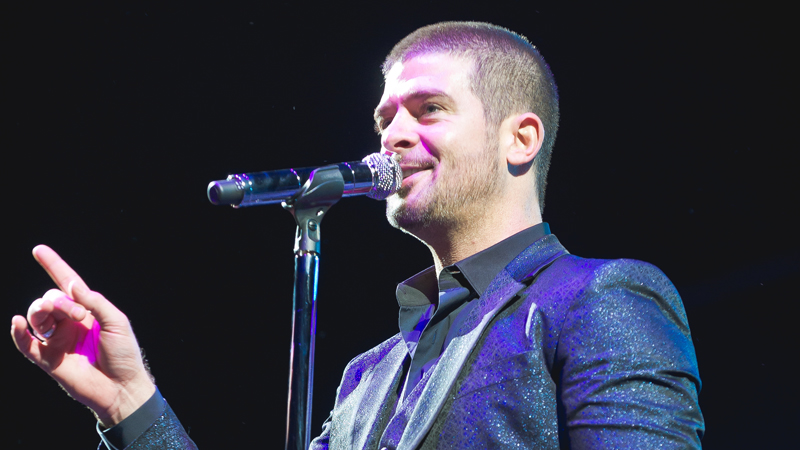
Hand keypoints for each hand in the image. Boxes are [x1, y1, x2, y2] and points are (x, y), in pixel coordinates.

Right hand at [11, 245, 155, 426]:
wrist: (122, 387)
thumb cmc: (124, 353)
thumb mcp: (116, 321)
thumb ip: (93, 301)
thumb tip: (70, 284)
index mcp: (87, 310)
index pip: (67, 283)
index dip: (54, 265)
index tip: (39, 249)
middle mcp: (69, 322)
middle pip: (49, 298)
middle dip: (59, 301)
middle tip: (79, 315)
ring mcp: (57, 339)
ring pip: (36, 315)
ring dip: (43, 311)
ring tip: (61, 322)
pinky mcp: (47, 359)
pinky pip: (26, 343)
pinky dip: (19, 332)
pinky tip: (19, 323)